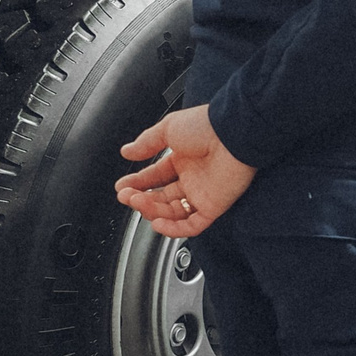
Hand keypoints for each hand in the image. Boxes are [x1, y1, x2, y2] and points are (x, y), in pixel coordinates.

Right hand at [116, 104, 255, 238]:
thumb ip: (147, 142)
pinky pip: (192, 226)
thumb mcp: (169, 128)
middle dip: (140, 198)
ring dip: (152, 211)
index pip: (155, 177)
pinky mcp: (214, 206)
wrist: (233, 133)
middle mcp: (193, 178)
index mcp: (183, 159)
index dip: (137, 183)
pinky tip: (156, 224)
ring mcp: (203, 193)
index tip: (121, 186)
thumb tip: (127, 151)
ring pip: (172, 212)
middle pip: (161, 197)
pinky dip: (174, 229)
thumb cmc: (207, 126)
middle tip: (125, 196)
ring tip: (137, 203)